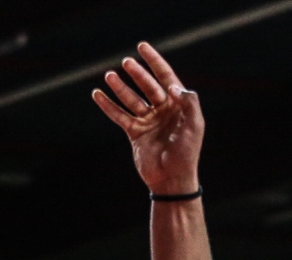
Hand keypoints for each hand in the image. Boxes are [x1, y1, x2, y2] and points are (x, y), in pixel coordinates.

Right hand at [91, 42, 203, 194]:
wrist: (172, 180)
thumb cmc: (186, 154)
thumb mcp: (194, 126)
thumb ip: (188, 103)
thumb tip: (173, 85)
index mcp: (178, 106)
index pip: (166, 77)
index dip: (155, 62)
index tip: (142, 47)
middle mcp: (163, 111)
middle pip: (147, 86)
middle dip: (137, 74)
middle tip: (126, 62)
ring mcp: (148, 121)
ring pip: (132, 100)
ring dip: (120, 88)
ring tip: (109, 76)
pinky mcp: (135, 134)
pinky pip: (120, 116)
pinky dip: (108, 106)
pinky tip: (98, 95)